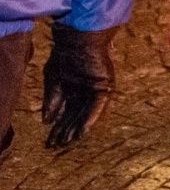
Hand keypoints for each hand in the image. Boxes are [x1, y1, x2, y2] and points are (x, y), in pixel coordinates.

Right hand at [41, 24, 116, 148]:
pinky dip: (91, 119)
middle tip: (56, 147)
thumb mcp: (53, 82)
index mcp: (71, 90)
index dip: (57, 127)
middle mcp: (83, 92)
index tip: (50, 140)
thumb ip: (51, 101)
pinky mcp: (104, 88)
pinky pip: (98, 107)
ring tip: (68, 143)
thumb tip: (46, 121)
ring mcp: (94, 91)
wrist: (79, 42)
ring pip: (84, 115)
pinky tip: (83, 131)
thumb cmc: (65, 57)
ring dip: (76, 129)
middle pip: (73, 117)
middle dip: (64, 132)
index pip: (64, 113)